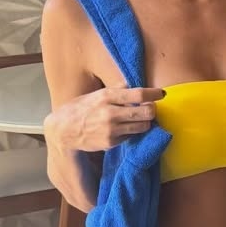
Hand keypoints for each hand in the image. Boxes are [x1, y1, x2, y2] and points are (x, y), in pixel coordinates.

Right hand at [43, 86, 165, 152]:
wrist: (63, 130)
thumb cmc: (80, 109)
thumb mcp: (95, 95)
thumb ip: (115, 90)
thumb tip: (133, 84)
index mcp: (106, 96)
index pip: (138, 94)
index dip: (154, 94)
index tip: (162, 93)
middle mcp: (110, 112)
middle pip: (146, 112)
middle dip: (152, 110)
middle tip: (151, 109)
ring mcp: (112, 129)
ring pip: (143, 126)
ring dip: (145, 122)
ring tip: (139, 119)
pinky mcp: (112, 142)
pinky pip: (131, 136)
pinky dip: (132, 132)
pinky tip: (124, 128)